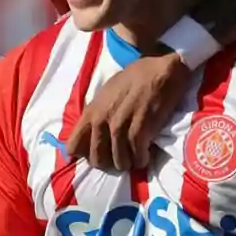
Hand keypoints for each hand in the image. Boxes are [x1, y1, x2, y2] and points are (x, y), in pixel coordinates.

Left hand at [67, 51, 190, 171]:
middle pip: (97, 159)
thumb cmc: (135, 79)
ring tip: (135, 158)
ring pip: (118, 161)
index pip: (73, 147)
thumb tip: (92, 134)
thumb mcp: (107, 93)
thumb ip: (97, 114)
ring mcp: (120, 125)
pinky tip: (145, 156)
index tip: (100, 152)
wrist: (162, 72)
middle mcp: (101, 120)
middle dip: (109, 163)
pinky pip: (137, 156)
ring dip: (128, 163)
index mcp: (91, 112)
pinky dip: (142, 159)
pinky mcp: (140, 129)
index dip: (85, 154)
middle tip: (121, 158)